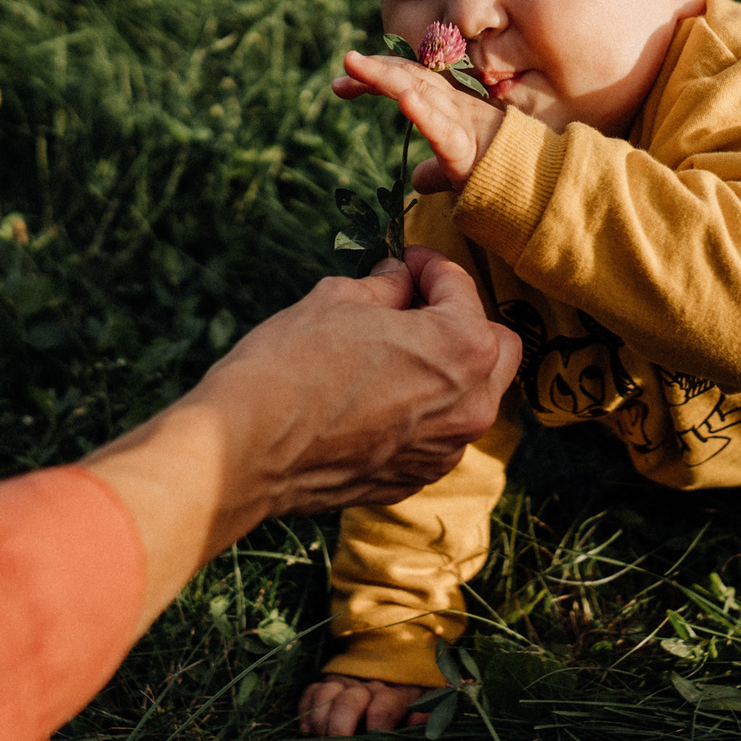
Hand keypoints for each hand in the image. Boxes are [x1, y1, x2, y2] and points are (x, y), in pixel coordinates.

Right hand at [82, 247, 519, 629]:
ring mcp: (445, 450)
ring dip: (445, 371)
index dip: (430, 266)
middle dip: (462, 321)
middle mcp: (472, 405)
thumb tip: (400, 279)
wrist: (246, 451)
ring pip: (471, 397)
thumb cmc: (290, 366)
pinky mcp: (416, 479)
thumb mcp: (338, 301)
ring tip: (391, 352)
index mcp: (462, 347)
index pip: (461, 288)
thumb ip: (386, 287)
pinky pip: (437, 435)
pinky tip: (375, 398)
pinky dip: (421, 413)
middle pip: (495, 348)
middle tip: (414, 306)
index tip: (407, 261)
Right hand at [297, 673, 432, 740]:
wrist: (391, 673)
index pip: (384, 706)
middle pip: (348, 702)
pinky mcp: (324, 686)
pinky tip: (306, 731)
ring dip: (320, 721)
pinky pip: (309, 694)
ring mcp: (343, 685)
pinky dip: (305, 712)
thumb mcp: (424, 708)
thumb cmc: (409, 705)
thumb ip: (427, 717)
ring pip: (325, 696)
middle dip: (340, 730)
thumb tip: (425, 729)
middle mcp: (366, 687)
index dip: (378, 725)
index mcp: (394, 694)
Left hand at [333, 50, 507, 190]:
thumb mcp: (459, 172)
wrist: (536, 186)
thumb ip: (437, 172)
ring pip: (422, 93)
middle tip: (345, 61)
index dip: (378, 77)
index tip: (341, 84)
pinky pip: (443, 130)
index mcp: (450, 109)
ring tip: (358, 66)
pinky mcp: (468, 149)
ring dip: (388, 78)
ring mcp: (462, 124)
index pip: (411, 82)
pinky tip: (405, 99)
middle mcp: (455, 108)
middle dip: (376, 70)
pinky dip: (423, 113)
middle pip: (412, 78)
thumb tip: (418, 182)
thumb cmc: (499, 173)